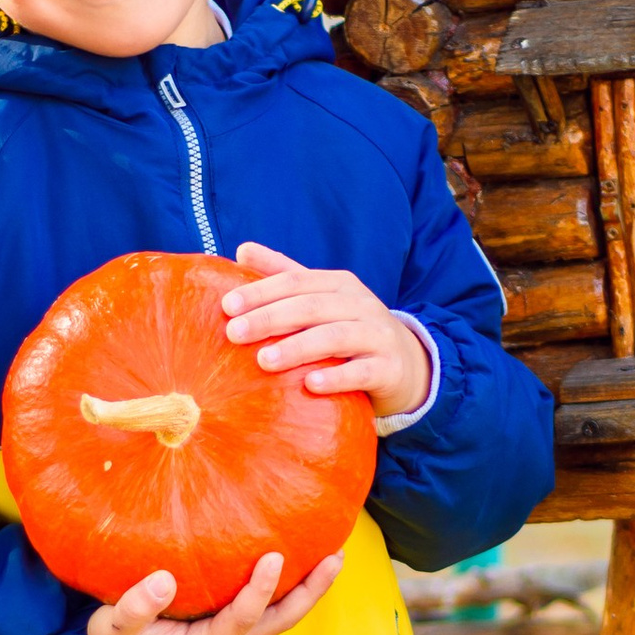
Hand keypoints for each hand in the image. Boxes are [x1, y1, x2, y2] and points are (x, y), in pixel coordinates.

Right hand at [87, 547, 341, 634]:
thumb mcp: (113, 629)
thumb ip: (135, 608)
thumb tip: (163, 580)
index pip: (243, 618)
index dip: (261, 590)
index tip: (274, 557)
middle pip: (282, 619)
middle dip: (311, 590)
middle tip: (336, 555)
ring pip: (282, 615)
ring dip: (309, 588)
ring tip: (333, 553)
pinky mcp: (231, 627)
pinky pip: (269, 608)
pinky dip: (288, 586)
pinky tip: (298, 557)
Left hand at [222, 239, 430, 420]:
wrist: (407, 364)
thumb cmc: (351, 329)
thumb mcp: (321, 299)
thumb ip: (284, 274)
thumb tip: (241, 249)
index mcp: (339, 284)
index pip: (295, 281)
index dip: (261, 291)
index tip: (227, 306)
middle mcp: (360, 304)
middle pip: (310, 306)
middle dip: (270, 317)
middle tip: (234, 333)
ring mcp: (377, 335)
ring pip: (335, 337)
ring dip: (297, 348)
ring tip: (263, 361)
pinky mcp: (389, 368)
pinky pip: (362, 372)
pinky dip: (337, 377)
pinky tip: (311, 385)